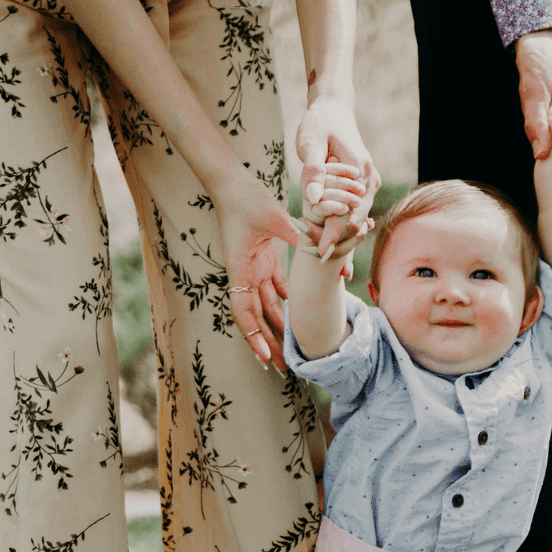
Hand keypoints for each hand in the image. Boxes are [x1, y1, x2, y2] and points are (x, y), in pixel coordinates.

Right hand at [210, 165, 302, 372]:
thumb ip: (296, 232)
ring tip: (293, 349)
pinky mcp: (262, 259)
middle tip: (285, 369)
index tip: (265, 359)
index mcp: (240, 268)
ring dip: (278, 327)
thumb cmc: (245, 197)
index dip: (254, 337)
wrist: (231, 181)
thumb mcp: (272, 215)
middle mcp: (244, 273)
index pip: (244, 311)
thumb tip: (320, 243)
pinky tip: (298, 314)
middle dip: (268, 344)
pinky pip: (275, 287)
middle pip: (256, 317)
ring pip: (266, 306)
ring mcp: (253, 268)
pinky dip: (285, 302)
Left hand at [297, 96, 380, 255]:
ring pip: (356, 221)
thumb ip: (313, 170)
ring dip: (340, 238)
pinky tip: (328, 242)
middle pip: (356, 222)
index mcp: (359, 171)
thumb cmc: (319, 124)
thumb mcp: (311, 143)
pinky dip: (341, 227)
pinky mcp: (362, 187)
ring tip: (322, 256)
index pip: (349, 213)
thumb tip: (314, 198)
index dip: (334, 235)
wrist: (333, 110)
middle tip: (316, 258)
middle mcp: (369, 180)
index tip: (319, 254)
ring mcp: (368, 185)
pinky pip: (353, 213)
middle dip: (338, 243)